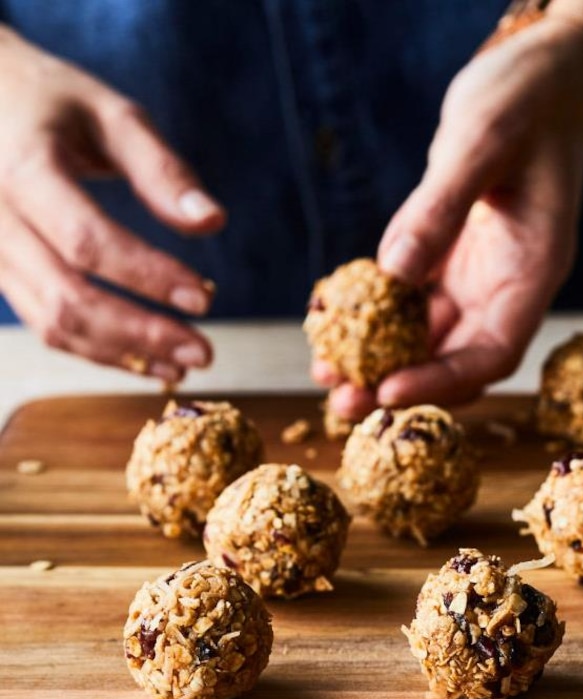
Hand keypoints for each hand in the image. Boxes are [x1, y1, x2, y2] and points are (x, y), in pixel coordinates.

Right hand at [0, 27, 225, 381]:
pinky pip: (47, 325)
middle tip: (205, 352)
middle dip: (142, 334)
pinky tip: (149, 359)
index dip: (147, 275)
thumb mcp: (110, 114)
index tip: (203, 298)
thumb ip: (161, 169)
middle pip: (68, 297)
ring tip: (185, 364)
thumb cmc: (53, 102)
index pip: (86, 240)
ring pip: (53, 324)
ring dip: (124, 355)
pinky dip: (101, 351)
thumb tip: (213, 221)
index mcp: (22, 169)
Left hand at [322, 14, 582, 418]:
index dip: (443, 381)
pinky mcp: (451, 257)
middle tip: (342, 406)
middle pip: (457, 359)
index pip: (494, 352)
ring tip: (327, 375)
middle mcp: (508, 285)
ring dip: (382, 360)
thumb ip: (441, 206)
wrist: (544, 75)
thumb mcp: (483, 140)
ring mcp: (479, 275)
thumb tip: (392, 272)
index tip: (387, 390)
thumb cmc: (527, 99)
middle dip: (400, 385)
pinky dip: (377, 317)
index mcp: (534, 270)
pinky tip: (335, 323)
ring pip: (430, 338)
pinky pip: (412, 300)